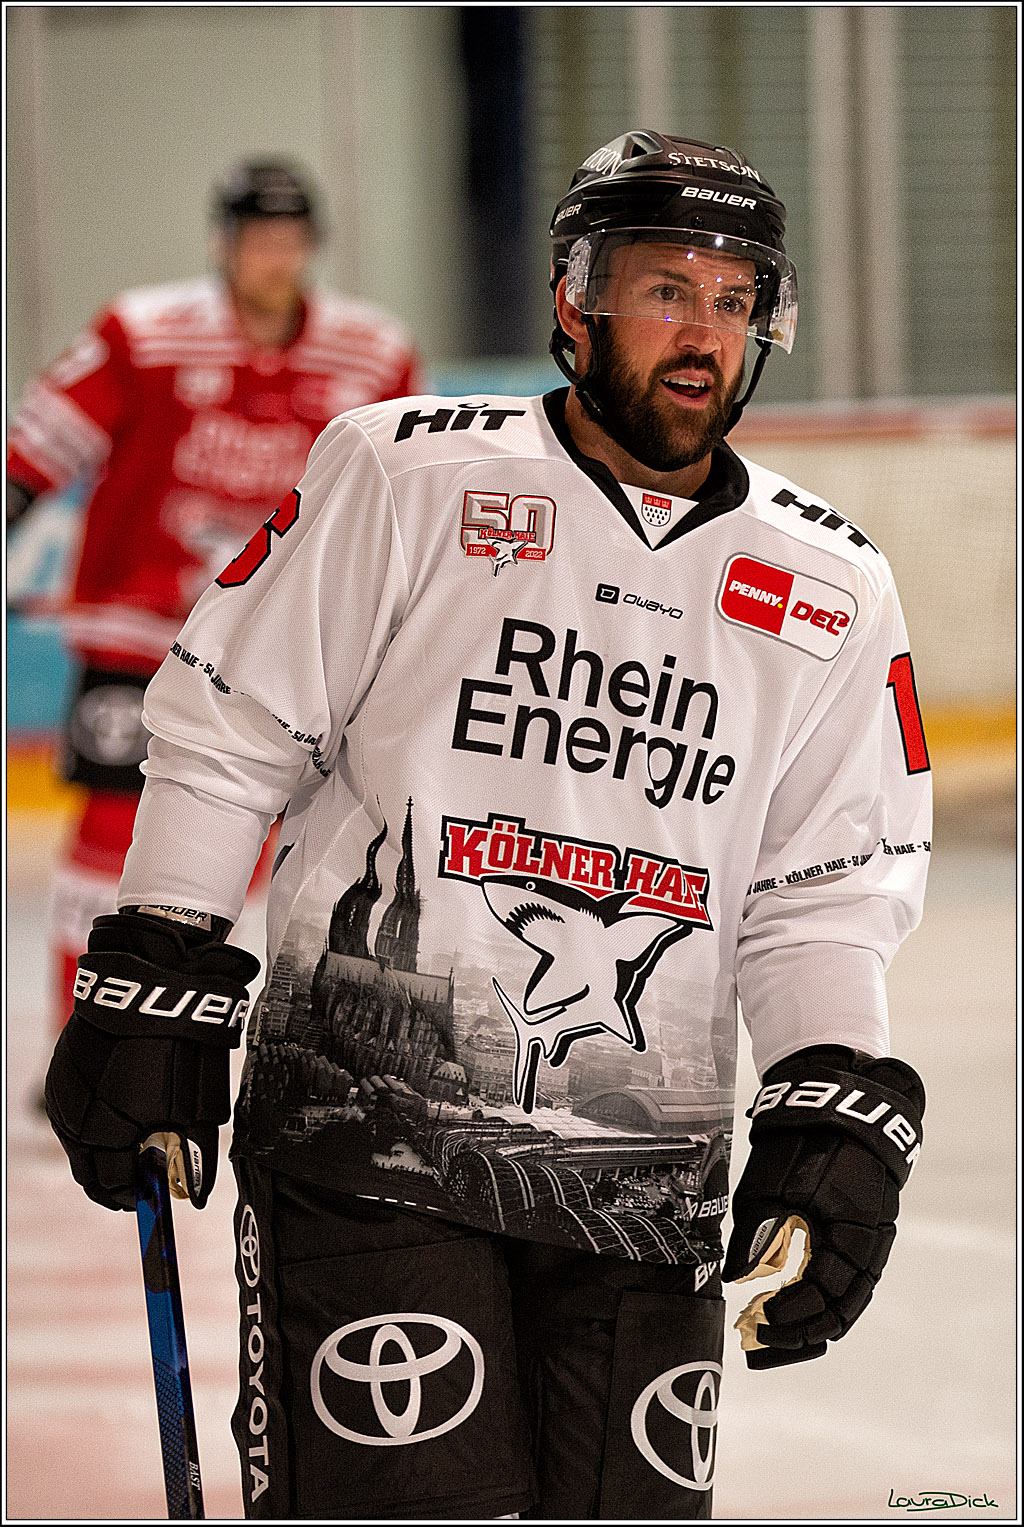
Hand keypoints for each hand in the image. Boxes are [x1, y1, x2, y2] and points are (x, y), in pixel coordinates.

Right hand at [44, 912, 260, 1210]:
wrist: (151, 984)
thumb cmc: (180, 1045)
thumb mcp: (199, 1106)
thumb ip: (194, 1155)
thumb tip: (198, 1195)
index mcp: (106, 1132)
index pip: (112, 1185)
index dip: (132, 1196)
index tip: (146, 1197)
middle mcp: (75, 1118)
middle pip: (87, 1169)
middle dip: (113, 1178)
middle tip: (136, 1179)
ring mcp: (63, 1092)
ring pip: (75, 1140)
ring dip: (99, 1149)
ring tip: (127, 1144)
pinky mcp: (61, 1070)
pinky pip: (70, 1111)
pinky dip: (90, 1120)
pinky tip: (112, 1112)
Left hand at [723, 1045, 923, 1367]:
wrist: (841, 1100)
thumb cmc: (808, 1140)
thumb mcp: (774, 1183)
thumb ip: (758, 1233)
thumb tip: (738, 1279)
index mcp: (853, 1236)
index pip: (824, 1298)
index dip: (790, 1316)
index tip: (755, 1320)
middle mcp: (868, 1247)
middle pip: (839, 1311)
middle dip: (798, 1334)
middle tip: (759, 1348)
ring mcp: (866, 1241)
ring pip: (843, 1300)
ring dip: (808, 1321)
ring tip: (770, 1335)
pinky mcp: (856, 1232)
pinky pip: (842, 1279)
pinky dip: (816, 1298)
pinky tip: (788, 1304)